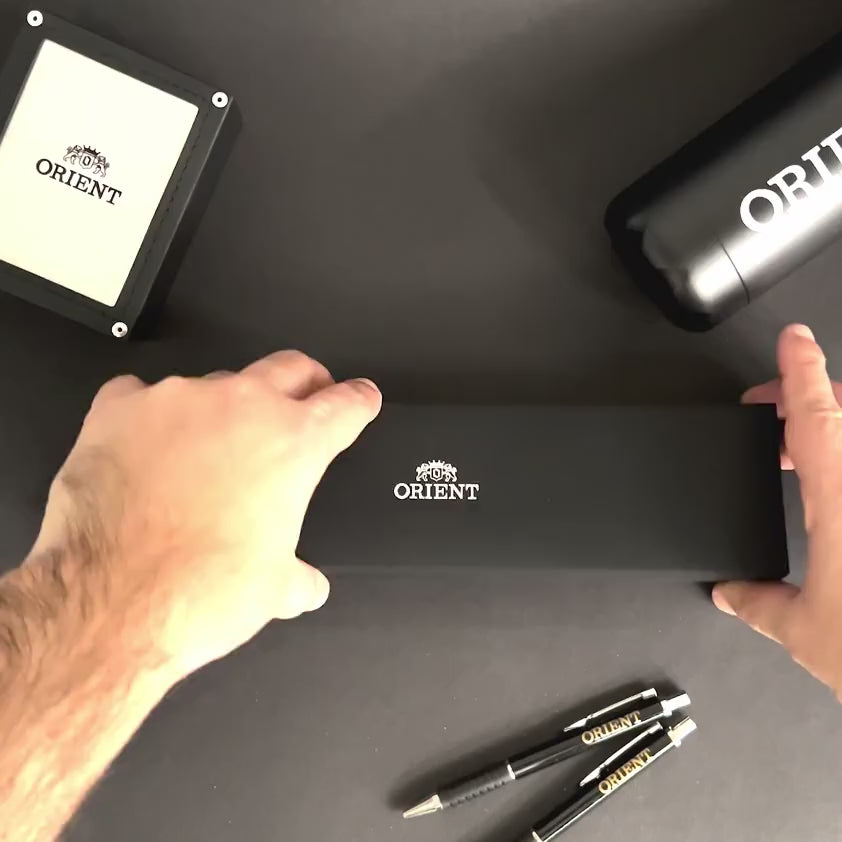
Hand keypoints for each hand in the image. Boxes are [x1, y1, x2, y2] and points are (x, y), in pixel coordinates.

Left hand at [24, 351, 381, 681]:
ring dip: (223, 408)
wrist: (111, 602)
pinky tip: (148, 447)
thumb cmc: (195, 591)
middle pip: (290, 367)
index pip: (346, 404)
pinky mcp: (120, 409)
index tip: (360, 396)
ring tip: (210, 448)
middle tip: (306, 395)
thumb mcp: (274, 591)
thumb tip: (304, 585)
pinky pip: (141, 394)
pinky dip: (151, 416)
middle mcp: (240, 408)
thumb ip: (299, 578)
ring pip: (216, 383)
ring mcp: (178, 400)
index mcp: (293, 443)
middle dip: (306, 380)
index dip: (360, 400)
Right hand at [713, 324, 841, 698]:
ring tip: (804, 454)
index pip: (819, 417)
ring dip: (836, 437)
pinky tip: (836, 506)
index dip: (801, 373)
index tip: (794, 341)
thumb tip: (732, 595)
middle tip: (775, 414)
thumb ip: (762, 606)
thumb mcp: (810, 636)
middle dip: (812, 401)